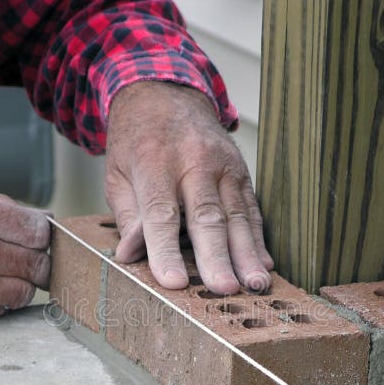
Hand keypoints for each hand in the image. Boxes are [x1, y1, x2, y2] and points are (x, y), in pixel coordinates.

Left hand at [105, 81, 272, 294]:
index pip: (161, 214)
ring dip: (248, 254)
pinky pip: (251, 208)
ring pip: (237, 214)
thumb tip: (131, 254)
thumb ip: (128, 215)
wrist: (165, 95)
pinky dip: (258, 238)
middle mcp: (194, 161)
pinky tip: (265, 264)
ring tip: (256, 284)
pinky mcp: (241, 171)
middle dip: (217, 257)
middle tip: (224, 290)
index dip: (166, 251)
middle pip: (207, 216)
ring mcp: (223, 164)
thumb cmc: (137, 144)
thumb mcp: (118, 175)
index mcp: (154, 162)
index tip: (173, 283)